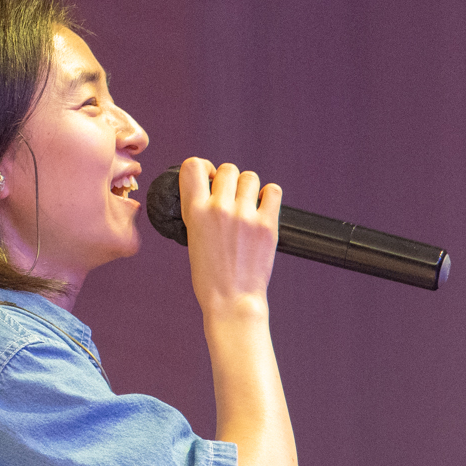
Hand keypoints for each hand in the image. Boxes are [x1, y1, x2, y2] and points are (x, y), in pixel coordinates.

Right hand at [179, 156, 279, 317]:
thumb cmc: (210, 275)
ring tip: (248, 206)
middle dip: (230, 181)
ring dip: (249, 188)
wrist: (232, 299)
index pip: (193, 166)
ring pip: (250, 177)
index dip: (203, 168)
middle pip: (228, 169)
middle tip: (232, 199)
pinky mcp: (267, 225)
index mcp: (195, 212)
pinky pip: (273, 191)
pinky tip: (263, 208)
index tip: (209, 178)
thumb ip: (199, 210)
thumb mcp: (192, 238)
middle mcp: (219, 209)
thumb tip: (212, 190)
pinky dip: (269, 196)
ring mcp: (245, 216)